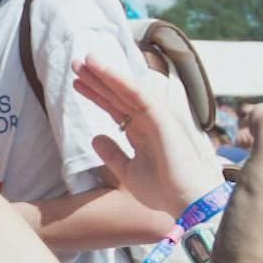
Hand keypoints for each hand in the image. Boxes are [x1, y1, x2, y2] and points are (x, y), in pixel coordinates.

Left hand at [73, 55, 223, 216]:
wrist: (185, 202)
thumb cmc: (162, 191)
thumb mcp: (128, 172)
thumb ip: (113, 155)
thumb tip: (95, 138)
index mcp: (141, 133)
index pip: (115, 107)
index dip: (96, 94)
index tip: (76, 83)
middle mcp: (147, 121)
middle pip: (118, 95)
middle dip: (97, 79)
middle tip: (77, 63)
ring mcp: (155, 117)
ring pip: (126, 90)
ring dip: (106, 74)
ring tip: (85, 60)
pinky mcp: (161, 118)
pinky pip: (137, 95)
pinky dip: (121, 82)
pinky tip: (104, 71)